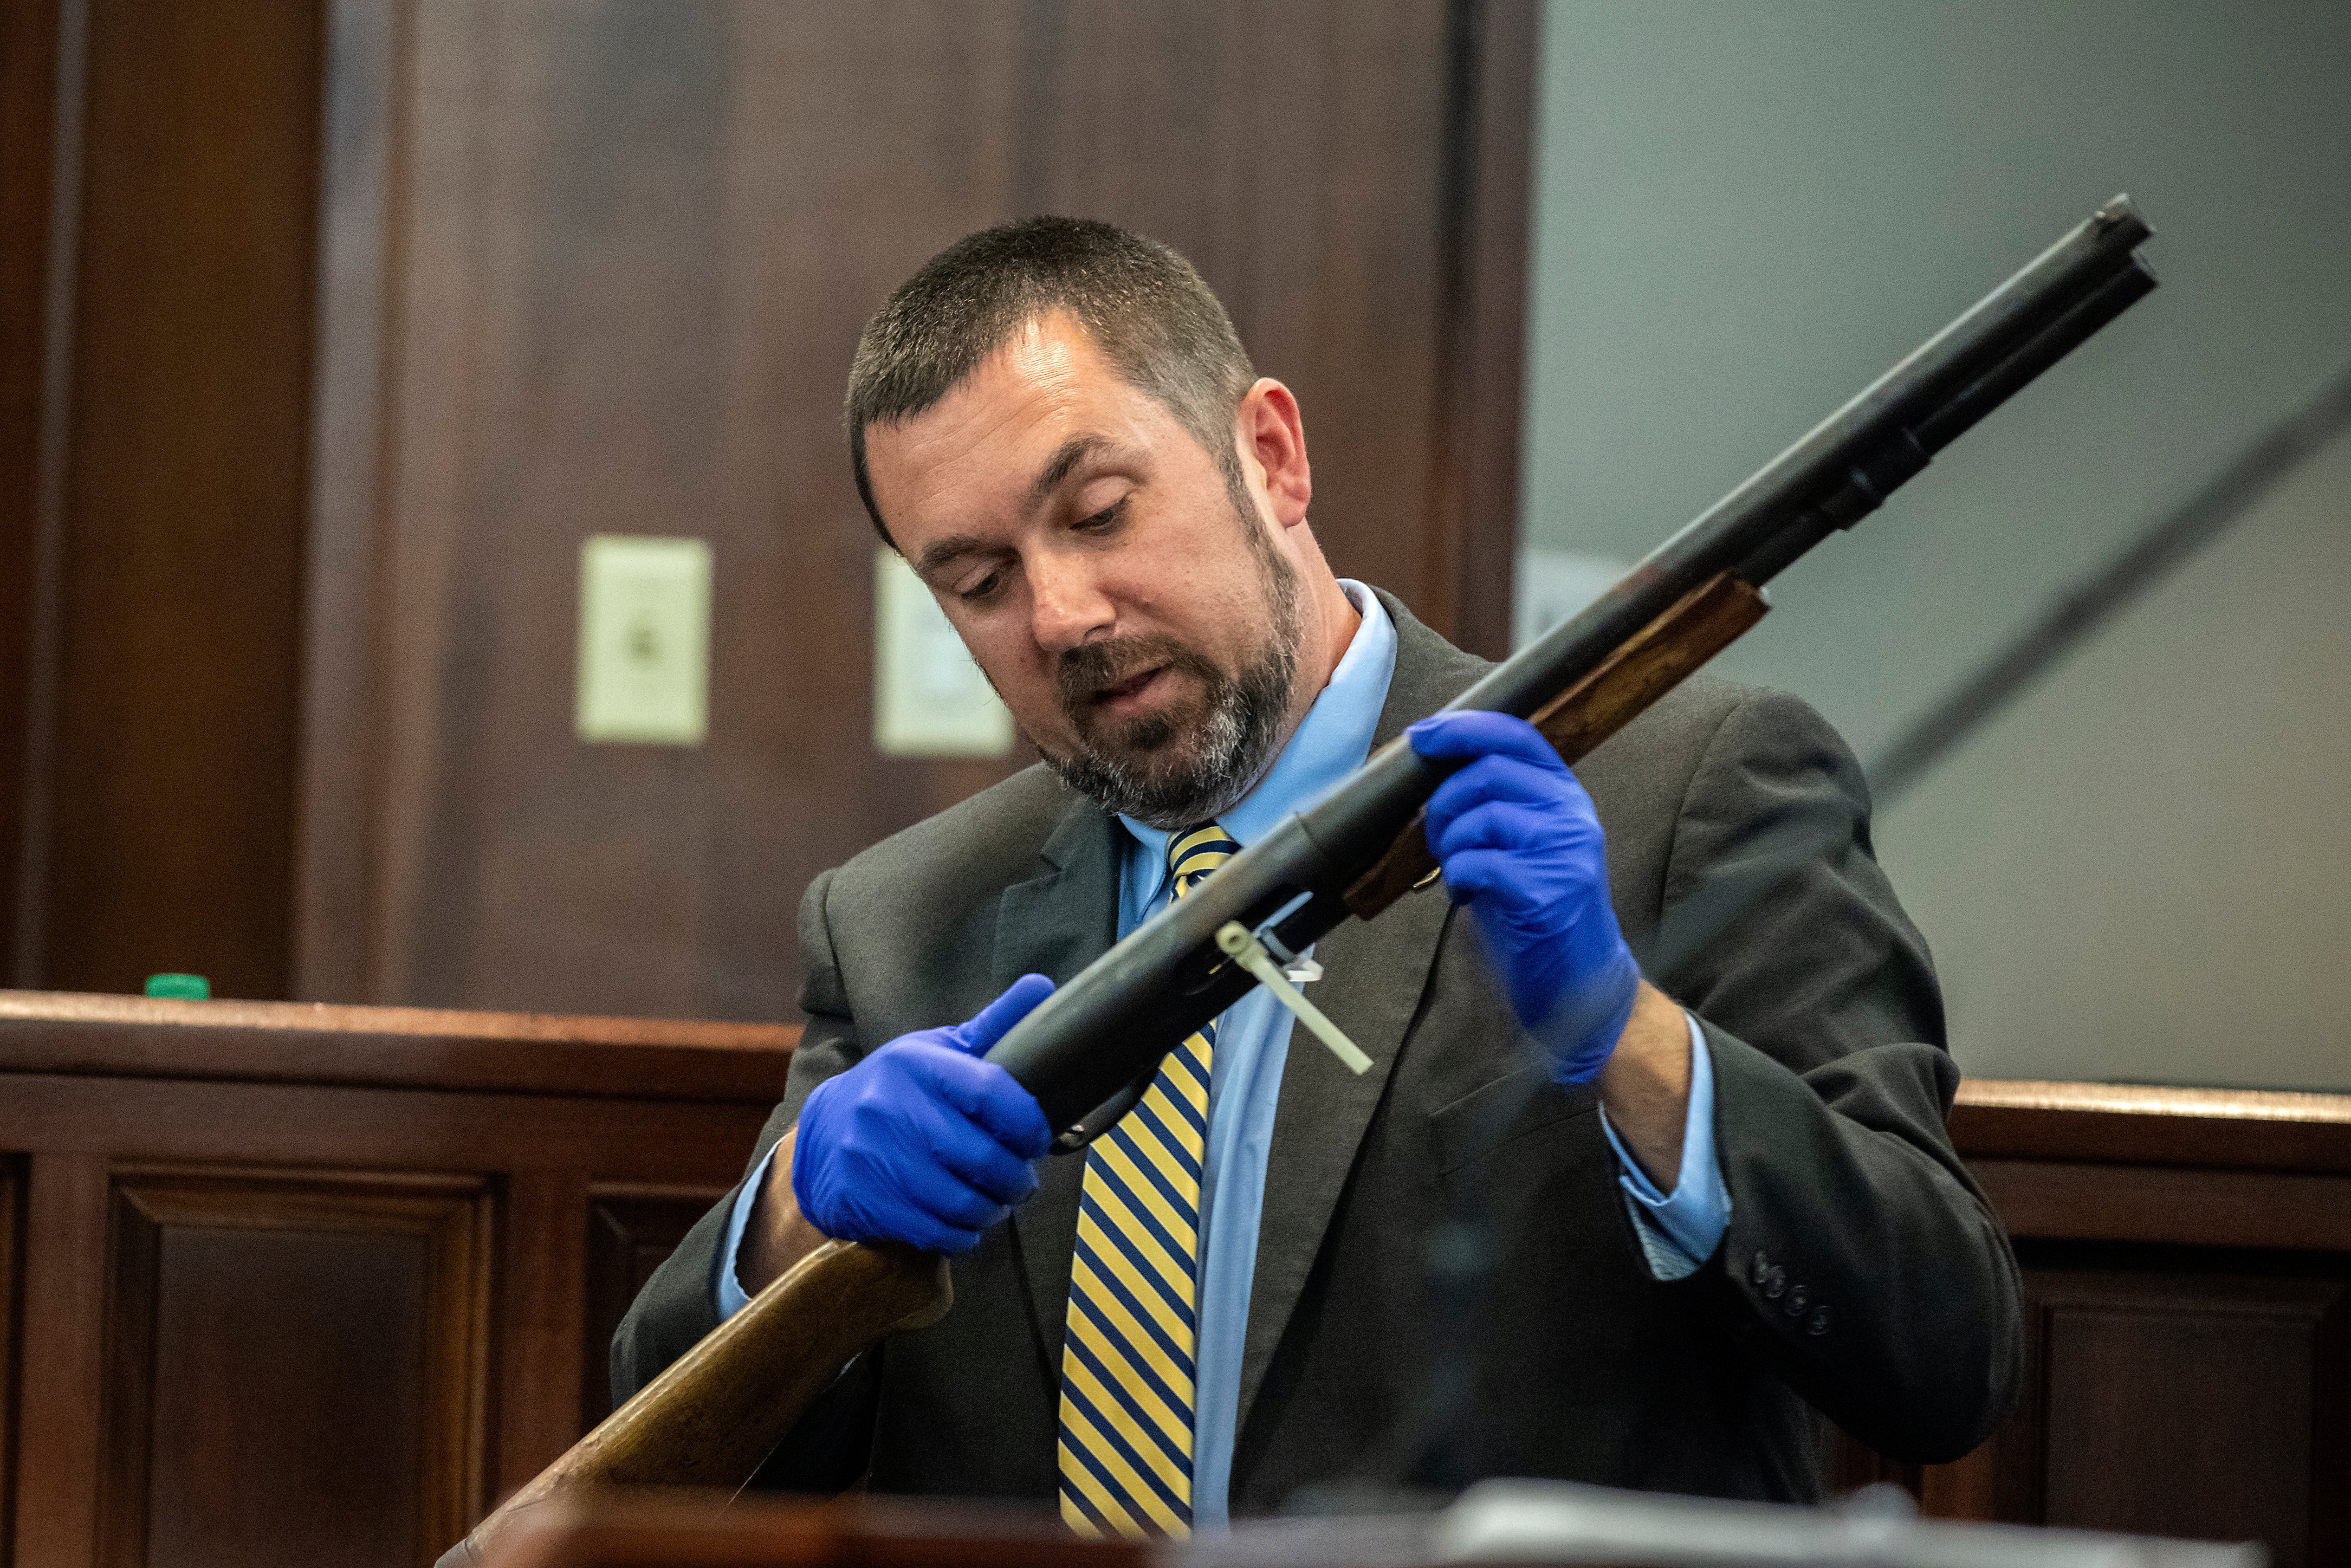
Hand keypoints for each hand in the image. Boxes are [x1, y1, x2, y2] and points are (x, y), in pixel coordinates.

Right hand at [791, 974, 1055, 1252]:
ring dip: (992, 1210)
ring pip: (960, 1201)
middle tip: (1023, 1181)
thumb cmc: (900, 1091)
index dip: (1028, 1123)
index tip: (1039, 1138)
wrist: (825, 1135)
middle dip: (1016, 1178)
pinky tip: (967, 1223)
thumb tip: (1043, 985)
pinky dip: (962, 1234)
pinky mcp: (863, 1199)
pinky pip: (933, 1230)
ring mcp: (872, 1156)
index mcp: (915, 1063)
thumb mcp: (939, 1051)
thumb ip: (993, 1026)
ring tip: (999, 1202)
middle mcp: (889, 1106)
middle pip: (981, 1157)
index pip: (990, 1092)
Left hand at [1408, 711, 1640, 1083]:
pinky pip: (1476, 863)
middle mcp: (1572, 816)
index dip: (1464, 728)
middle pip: (1488, 772)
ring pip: (1479, 817)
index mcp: (1566, 795)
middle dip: (1442, 800)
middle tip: (1433, 836)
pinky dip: (1457, 879)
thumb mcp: (1524, 844)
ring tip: (1457, 873)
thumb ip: (1496, 803)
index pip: (1516, 735)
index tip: (1421, 734)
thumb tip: (1432, 768)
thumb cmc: (1538, 910)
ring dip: (1448, 845)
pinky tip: (1468, 898)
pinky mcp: (1545, 892)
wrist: (1580, 983)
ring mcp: (1563, 852)